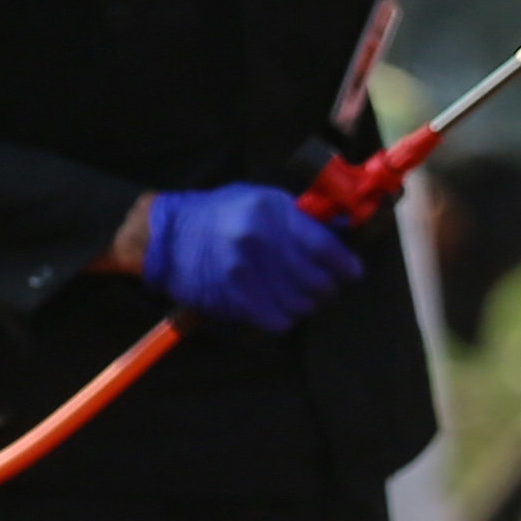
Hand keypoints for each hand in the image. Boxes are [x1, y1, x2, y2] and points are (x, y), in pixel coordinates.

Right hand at [140, 184, 363, 332]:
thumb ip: (300, 217)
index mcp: (274, 211)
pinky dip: (283, 319)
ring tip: (295, 296)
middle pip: (317, 280)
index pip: (326, 246)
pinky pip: (277, 321)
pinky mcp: (232, 296)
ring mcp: (245, 270)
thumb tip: (340, 231)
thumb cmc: (219, 213)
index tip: (352, 272)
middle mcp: (262, 239)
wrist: (168, 235)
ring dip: (304, 304)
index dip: (345, 264)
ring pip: (300, 304)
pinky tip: (277, 309)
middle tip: (320, 286)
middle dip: (325, 287)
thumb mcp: (261, 200)